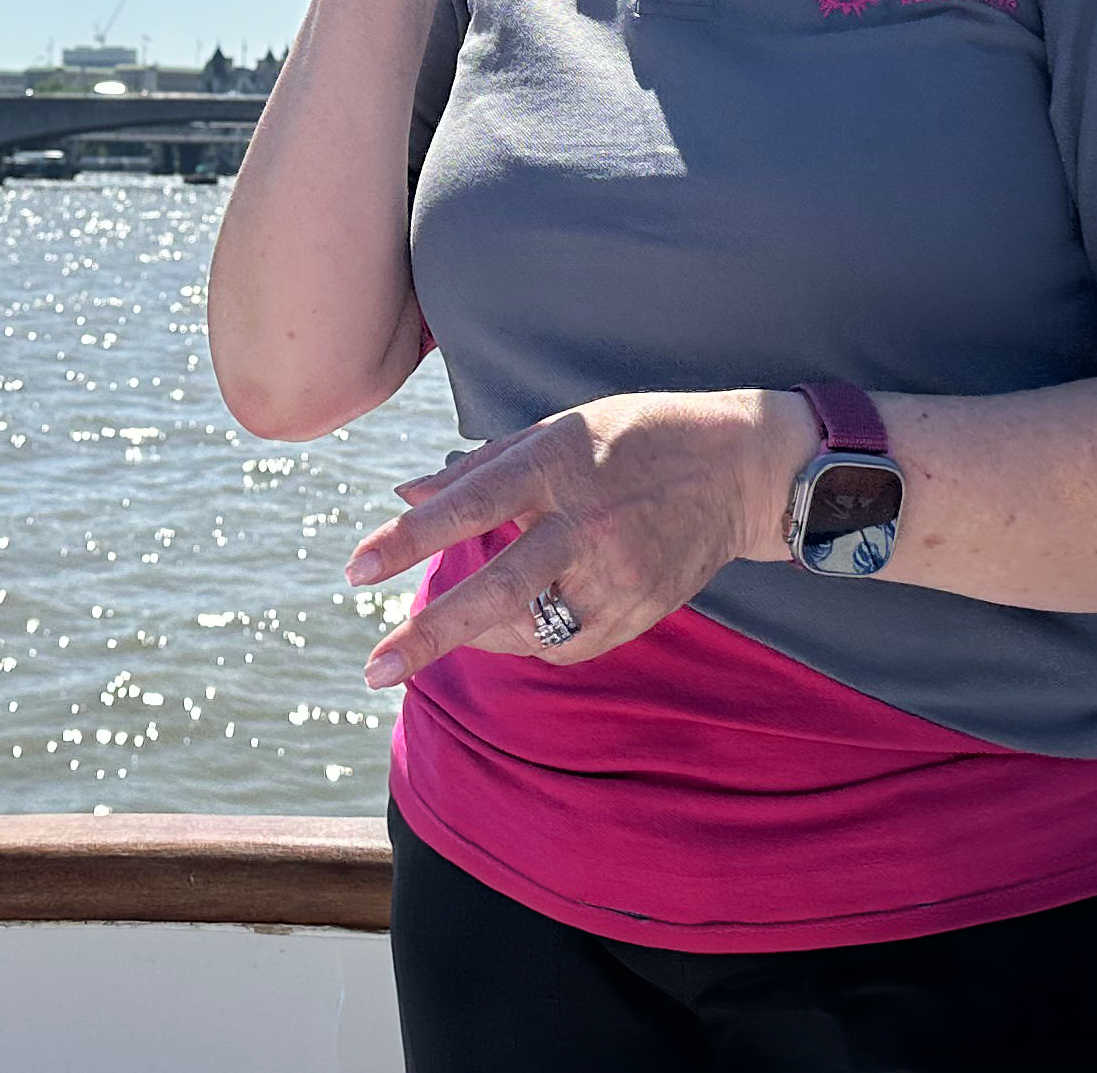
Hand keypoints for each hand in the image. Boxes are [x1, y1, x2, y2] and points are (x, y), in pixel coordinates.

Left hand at [345, 387, 817, 687]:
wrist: (741, 468)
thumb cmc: (636, 436)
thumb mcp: (558, 428)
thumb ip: (479, 466)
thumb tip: (404, 492)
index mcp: (559, 462)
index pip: (472, 504)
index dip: (410, 538)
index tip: (356, 569)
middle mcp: (587, 521)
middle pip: (499, 590)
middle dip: (431, 634)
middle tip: (373, 668)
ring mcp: (619, 572)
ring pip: (531, 629)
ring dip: (479, 635)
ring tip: (452, 627)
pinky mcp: (641, 609)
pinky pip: (569, 643)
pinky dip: (530, 639)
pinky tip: (514, 623)